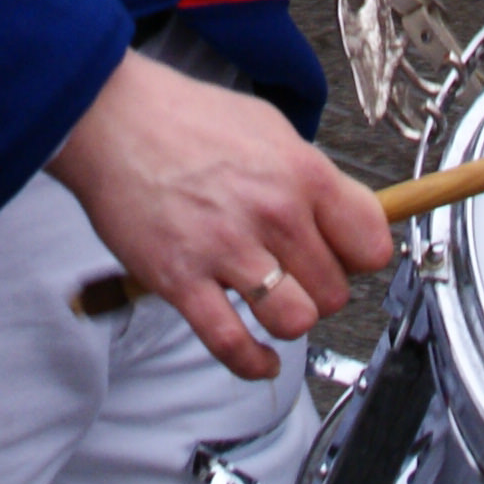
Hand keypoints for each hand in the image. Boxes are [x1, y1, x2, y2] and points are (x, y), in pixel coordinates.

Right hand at [47, 51, 393, 379]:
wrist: (114, 120)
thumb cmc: (186, 120)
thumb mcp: (269, 128)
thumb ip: (310, 176)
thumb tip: (344, 216)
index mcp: (301, 173)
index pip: (370, 244)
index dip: (359, 257)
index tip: (345, 258)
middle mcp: (273, 213)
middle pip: (335, 291)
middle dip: (320, 289)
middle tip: (297, 275)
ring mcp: (227, 249)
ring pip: (295, 321)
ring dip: (288, 320)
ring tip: (274, 304)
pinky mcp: (183, 281)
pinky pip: (232, 345)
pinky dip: (252, 363)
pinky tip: (260, 358)